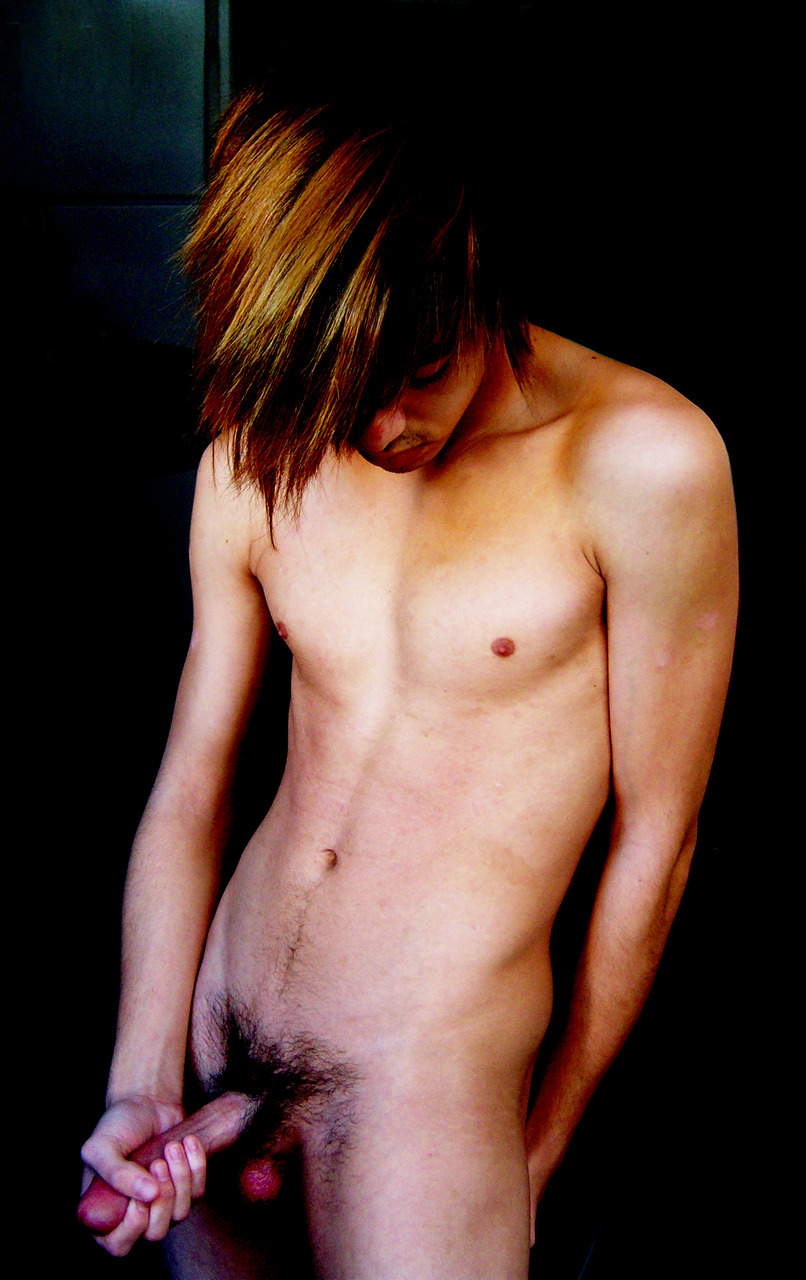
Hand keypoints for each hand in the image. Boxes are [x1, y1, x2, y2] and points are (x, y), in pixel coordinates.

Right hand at [79, 1096, 206, 1256]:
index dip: (133, 1227)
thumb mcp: (102, 1147)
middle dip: (163, 1197)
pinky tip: (188, 1143)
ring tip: (172, 1147)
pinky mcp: (185, 1189)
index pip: (119, 1245)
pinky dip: (196, 1167)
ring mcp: (162, 1205)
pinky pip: (199, 1193)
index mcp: (106, 1213)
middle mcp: (135, 1215)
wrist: (145, 1102)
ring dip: (180, 1178)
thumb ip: (116, 1174)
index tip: (140, 1196)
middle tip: (158, 1162)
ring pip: (180, 1215)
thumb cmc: (118, 1125)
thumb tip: (149, 1196)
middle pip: (156, 1232)